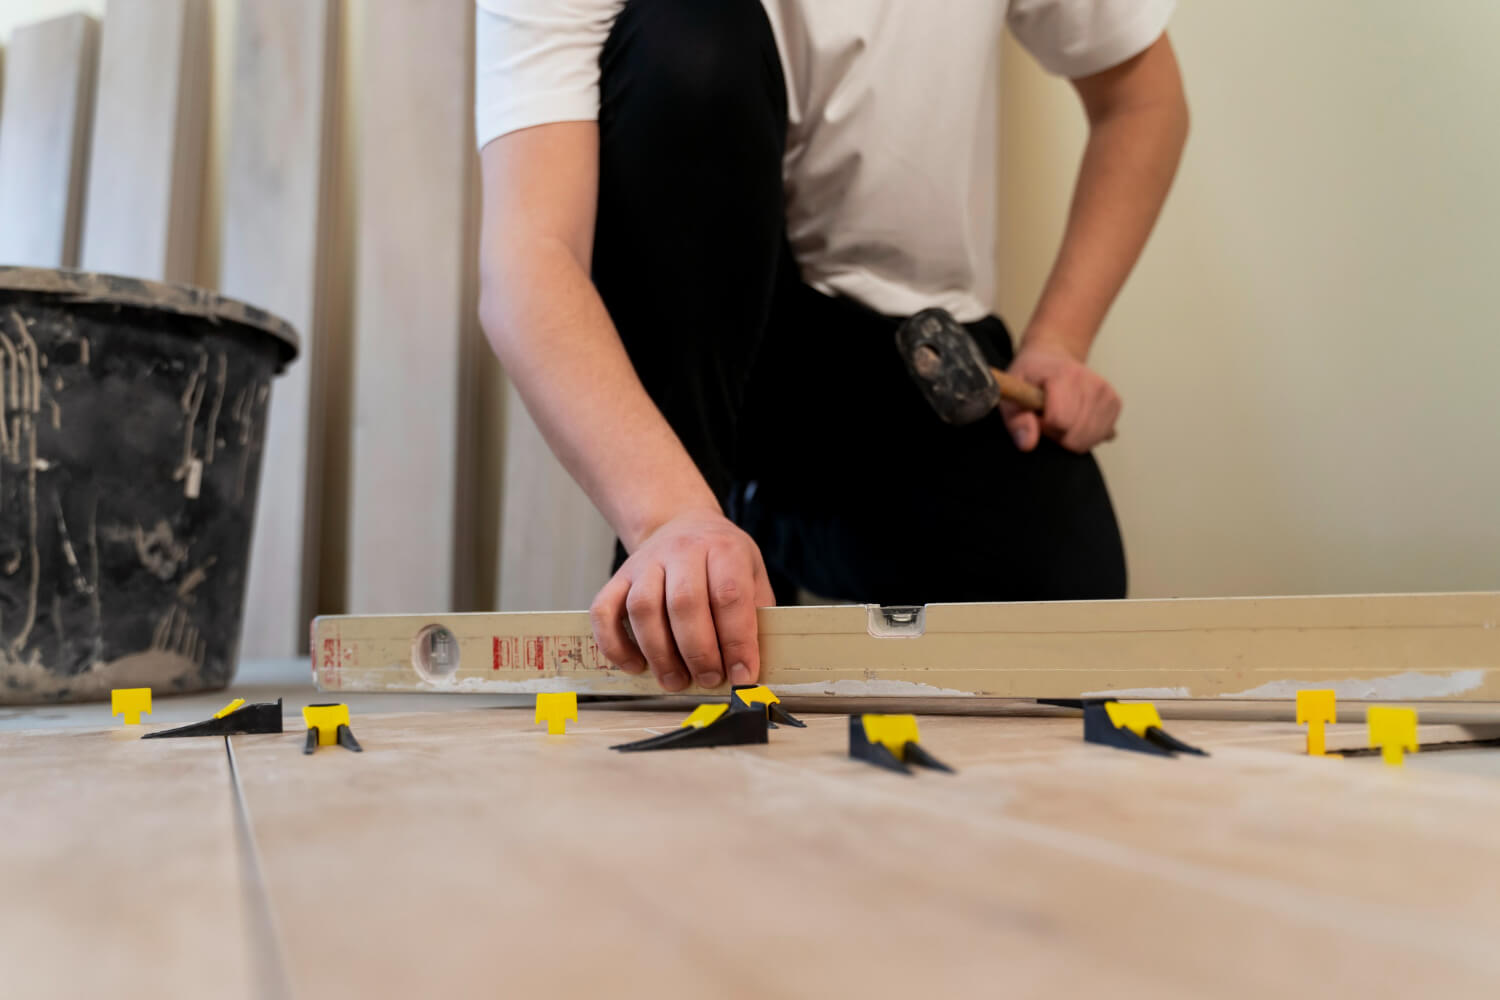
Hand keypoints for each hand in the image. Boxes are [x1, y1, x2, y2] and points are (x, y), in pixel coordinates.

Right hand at [589, 510, 775, 691]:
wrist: (682, 524)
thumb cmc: (721, 560)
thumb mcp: (752, 574)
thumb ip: (756, 615)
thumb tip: (751, 668)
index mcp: (723, 549)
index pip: (729, 595)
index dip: (736, 641)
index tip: (742, 675)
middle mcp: (682, 551)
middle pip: (684, 603)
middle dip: (698, 652)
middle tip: (708, 679)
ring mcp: (646, 563)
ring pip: (643, 608)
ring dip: (659, 653)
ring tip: (675, 680)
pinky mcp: (619, 577)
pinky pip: (604, 610)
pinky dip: (615, 644)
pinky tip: (634, 665)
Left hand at [1001, 339, 1120, 453]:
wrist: (1051, 356)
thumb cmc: (1030, 376)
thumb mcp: (1012, 393)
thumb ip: (1016, 420)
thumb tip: (1027, 444)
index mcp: (1065, 375)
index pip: (1060, 421)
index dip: (1044, 426)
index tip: (1038, 415)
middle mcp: (1092, 381)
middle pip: (1075, 434)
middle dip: (1058, 434)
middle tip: (1048, 417)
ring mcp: (1107, 392)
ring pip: (1090, 438)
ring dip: (1072, 436)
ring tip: (1061, 417)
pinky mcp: (1115, 402)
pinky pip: (1103, 435)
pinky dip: (1088, 436)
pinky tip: (1077, 421)